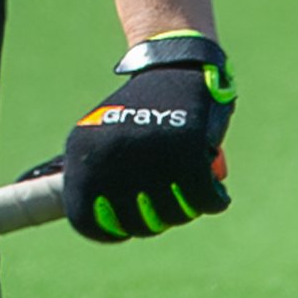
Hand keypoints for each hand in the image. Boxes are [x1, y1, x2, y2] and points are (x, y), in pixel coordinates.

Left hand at [60, 37, 234, 242]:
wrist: (174, 66)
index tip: (128, 227)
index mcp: (83, 153)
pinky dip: (213, 199)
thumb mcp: (104, 138)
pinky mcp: (186, 148)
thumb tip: (97, 225)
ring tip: (187, 189)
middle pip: (136, 224)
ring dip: (185, 210)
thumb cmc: (142, 110)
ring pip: (171, 216)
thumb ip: (99, 178)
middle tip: (167, 203)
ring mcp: (148, 152)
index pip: (85, 219)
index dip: (111, 231)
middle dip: (156, 221)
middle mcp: (111, 155)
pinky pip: (204, 200)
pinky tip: (214, 191)